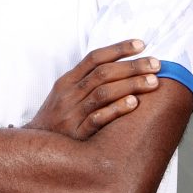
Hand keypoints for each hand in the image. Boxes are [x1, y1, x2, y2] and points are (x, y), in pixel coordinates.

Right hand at [26, 39, 160, 139]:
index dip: (119, 49)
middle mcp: (69, 94)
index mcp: (67, 81)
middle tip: (157, 64)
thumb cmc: (57, 118)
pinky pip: (98, 119)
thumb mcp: (64, 94)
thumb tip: (120, 65)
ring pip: (103, 93)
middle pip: (103, 73)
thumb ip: (87, 80)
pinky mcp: (76, 134)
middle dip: (132, 67)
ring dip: (130, 85)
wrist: (35, 148)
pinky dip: (116, 109)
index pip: (95, 57)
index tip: (141, 44)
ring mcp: (72, 114)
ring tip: (153, 82)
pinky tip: (134, 103)